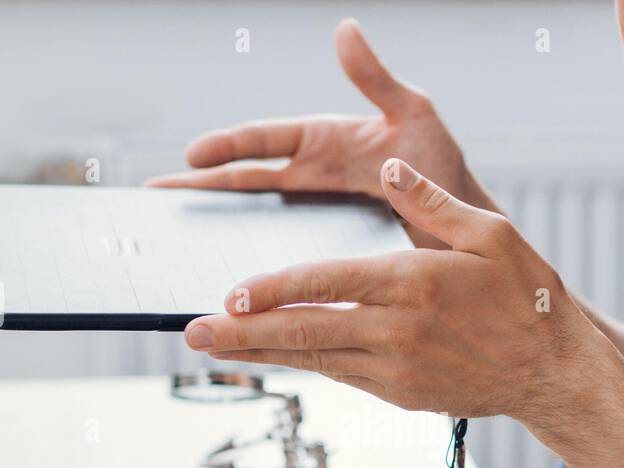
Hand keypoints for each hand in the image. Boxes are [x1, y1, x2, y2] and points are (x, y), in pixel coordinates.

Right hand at [145, 18, 499, 247]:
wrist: (467, 231)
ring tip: (175, 238)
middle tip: (156, 198)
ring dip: (216, 225)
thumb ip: (376, 79)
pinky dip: (253, 262)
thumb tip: (345, 29)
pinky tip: (230, 282)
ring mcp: (316, 216)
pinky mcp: (326, 250)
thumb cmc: (444, 170)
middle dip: (201, 187)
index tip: (192, 155)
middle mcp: (313, 178)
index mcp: (325, 142)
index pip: (265, 140)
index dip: (228, 146)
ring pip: (254, 218)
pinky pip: (281, 254)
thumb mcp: (414, 115)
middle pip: (245, 181)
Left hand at [183, 159, 616, 428]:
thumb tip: (385, 168)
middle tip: (193, 333)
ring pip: (314, 359)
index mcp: (413, 284)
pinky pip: (341, 375)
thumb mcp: (489, 233)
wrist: (552, 373)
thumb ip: (429, 202)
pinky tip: (276, 357)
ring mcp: (396, 369)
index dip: (273, 289)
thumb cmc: (526, 298)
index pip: (326, 283)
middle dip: (243, 334)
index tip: (231, 293)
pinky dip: (304, 364)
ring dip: (261, 354)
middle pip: (304, 331)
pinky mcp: (400, 393)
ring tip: (215, 349)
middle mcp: (397, 332)